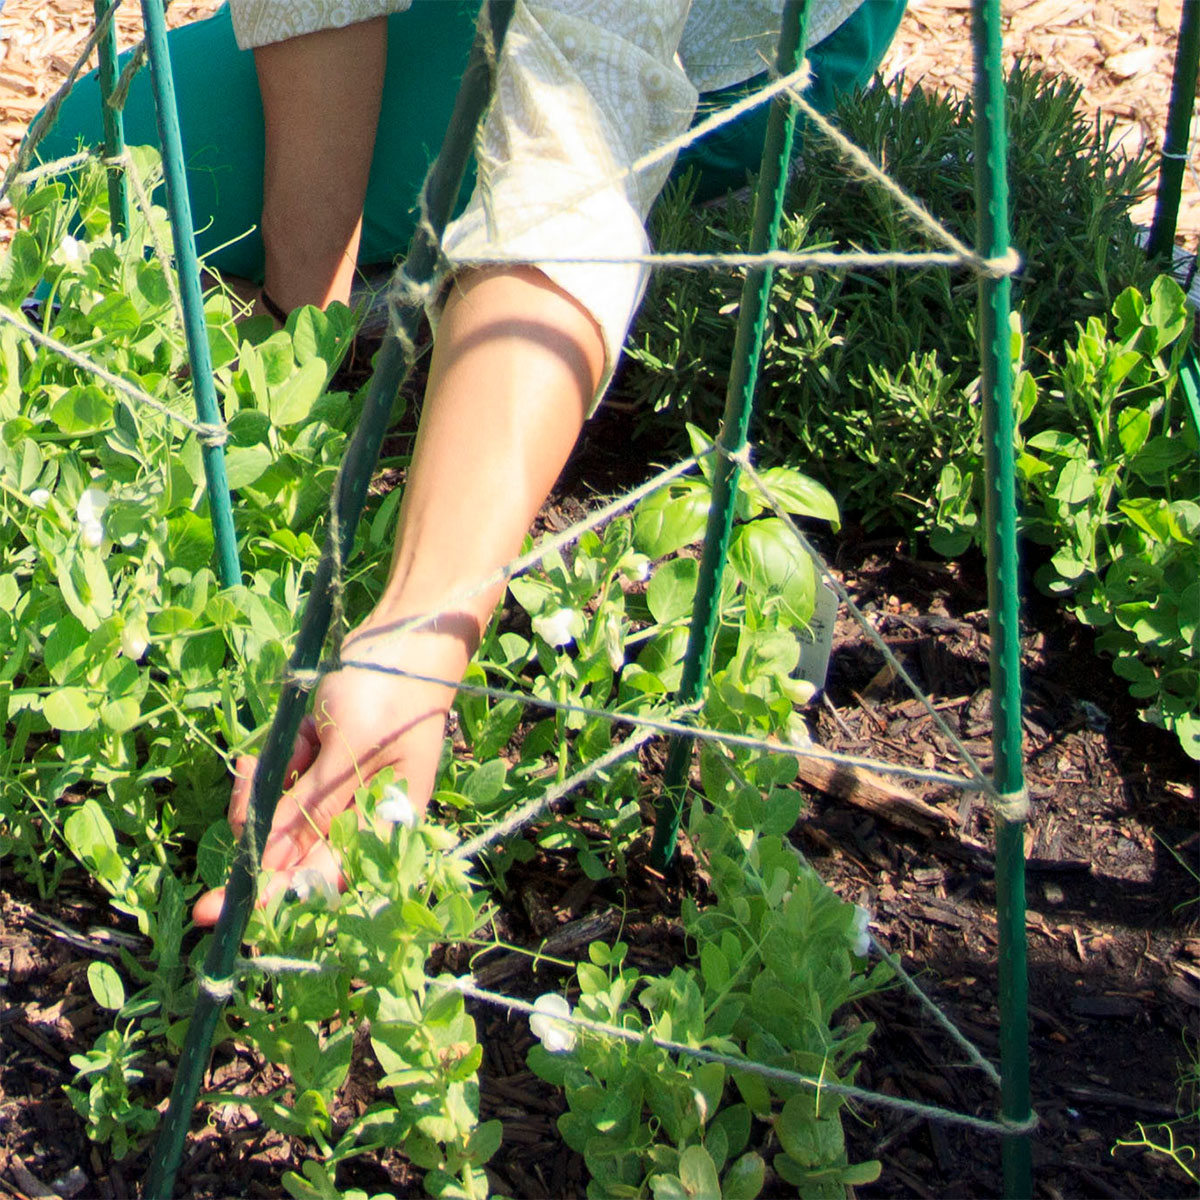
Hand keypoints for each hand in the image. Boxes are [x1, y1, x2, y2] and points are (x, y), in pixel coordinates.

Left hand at [191, 611, 476, 925]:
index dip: (269, 896)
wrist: (406, 636)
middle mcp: (360, 814)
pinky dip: (275, 765)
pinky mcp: (324, 760)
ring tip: (269, 755)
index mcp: (382, 825)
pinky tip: (278, 744)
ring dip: (265, 790)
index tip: (215, 911)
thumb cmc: (390, 696)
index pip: (320, 879)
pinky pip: (285, 780)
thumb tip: (270, 864)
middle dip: (260, 827)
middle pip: (294, 850)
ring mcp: (340, 787)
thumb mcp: (348, 753)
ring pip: (282, 813)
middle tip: (244, 788)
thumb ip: (309, 808)